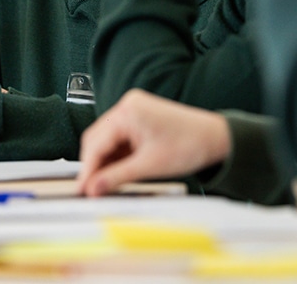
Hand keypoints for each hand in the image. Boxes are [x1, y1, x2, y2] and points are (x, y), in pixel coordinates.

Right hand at [76, 90, 231, 196]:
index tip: (81, 190)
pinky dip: (116, 155)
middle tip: (91, 191)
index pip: (96, 143)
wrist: (215, 137)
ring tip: (105, 184)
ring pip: (106, 139)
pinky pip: (118, 137)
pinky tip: (118, 171)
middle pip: (97, 138)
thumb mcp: (149, 166)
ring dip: (105, 161)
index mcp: (128, 111)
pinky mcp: (138, 116)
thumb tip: (93, 188)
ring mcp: (133, 109)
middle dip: (94, 165)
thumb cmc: (189, 145)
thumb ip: (117, 177)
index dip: (87, 169)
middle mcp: (127, 105)